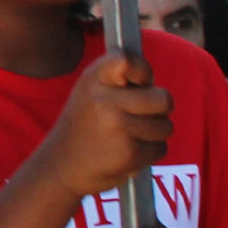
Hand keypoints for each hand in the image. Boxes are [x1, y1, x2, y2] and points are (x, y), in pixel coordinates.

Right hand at [43, 53, 169, 198]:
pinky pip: (160, 148)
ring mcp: (119, 127)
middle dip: (160, 109)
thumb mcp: (90, 92)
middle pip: (163, 98)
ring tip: (130, 136)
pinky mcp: (130, 153)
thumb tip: (153, 82)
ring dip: (155, 133)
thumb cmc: (84, 125)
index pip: (128, 61)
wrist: (62, 166)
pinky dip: (149, 152)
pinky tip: (127, 152)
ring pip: (166, 126)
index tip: (139, 82)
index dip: (142, 71)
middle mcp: (105, 101)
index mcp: (94, 80)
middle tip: (143, 114)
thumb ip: (119, 81)